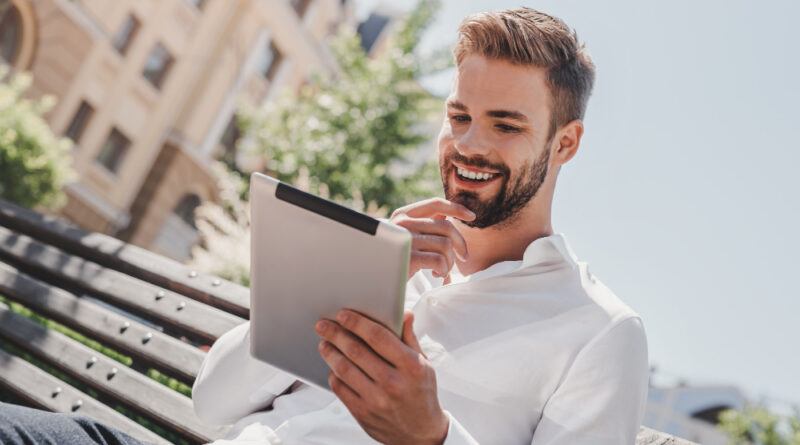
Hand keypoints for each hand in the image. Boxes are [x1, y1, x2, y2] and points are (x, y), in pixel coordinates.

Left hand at [315, 310, 448, 444]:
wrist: (421, 433)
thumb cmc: (421, 393)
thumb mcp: (424, 364)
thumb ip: (410, 338)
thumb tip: (405, 314)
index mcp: (410, 366)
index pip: (378, 337)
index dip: (357, 323)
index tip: (343, 314)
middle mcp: (393, 383)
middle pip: (356, 351)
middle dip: (336, 334)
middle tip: (323, 325)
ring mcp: (376, 400)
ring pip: (344, 369)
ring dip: (330, 352)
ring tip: (324, 343)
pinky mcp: (363, 413)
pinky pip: (340, 388)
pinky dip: (333, 374)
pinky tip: (332, 365)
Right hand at [390, 198, 474, 278]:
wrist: (376, 279)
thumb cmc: (397, 258)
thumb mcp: (408, 237)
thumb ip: (424, 223)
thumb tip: (448, 213)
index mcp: (402, 214)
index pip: (435, 203)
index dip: (456, 208)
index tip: (472, 216)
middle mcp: (402, 224)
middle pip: (446, 226)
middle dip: (460, 244)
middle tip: (463, 257)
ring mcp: (405, 240)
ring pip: (446, 245)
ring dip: (450, 261)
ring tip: (443, 269)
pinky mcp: (408, 258)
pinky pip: (440, 260)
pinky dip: (444, 270)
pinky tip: (436, 273)